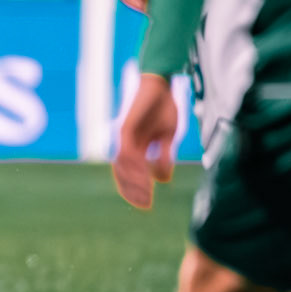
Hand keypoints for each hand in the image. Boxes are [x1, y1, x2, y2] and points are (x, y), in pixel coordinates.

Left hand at [112, 73, 178, 209]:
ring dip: (134, 181)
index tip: (146, 205)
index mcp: (137, 148)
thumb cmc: (163, 109)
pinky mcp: (125, 128)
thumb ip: (164, 157)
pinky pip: (126, 151)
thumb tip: (163, 180)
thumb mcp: (167, 137)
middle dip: (133, 191)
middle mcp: (127, 145)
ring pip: (123, 166)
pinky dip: (133, 165)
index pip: (131, 175)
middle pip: (123, 174)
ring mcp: (125, 137)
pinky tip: (143, 175)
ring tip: (145, 193)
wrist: (160, 86)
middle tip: (145, 205)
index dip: (136, 191)